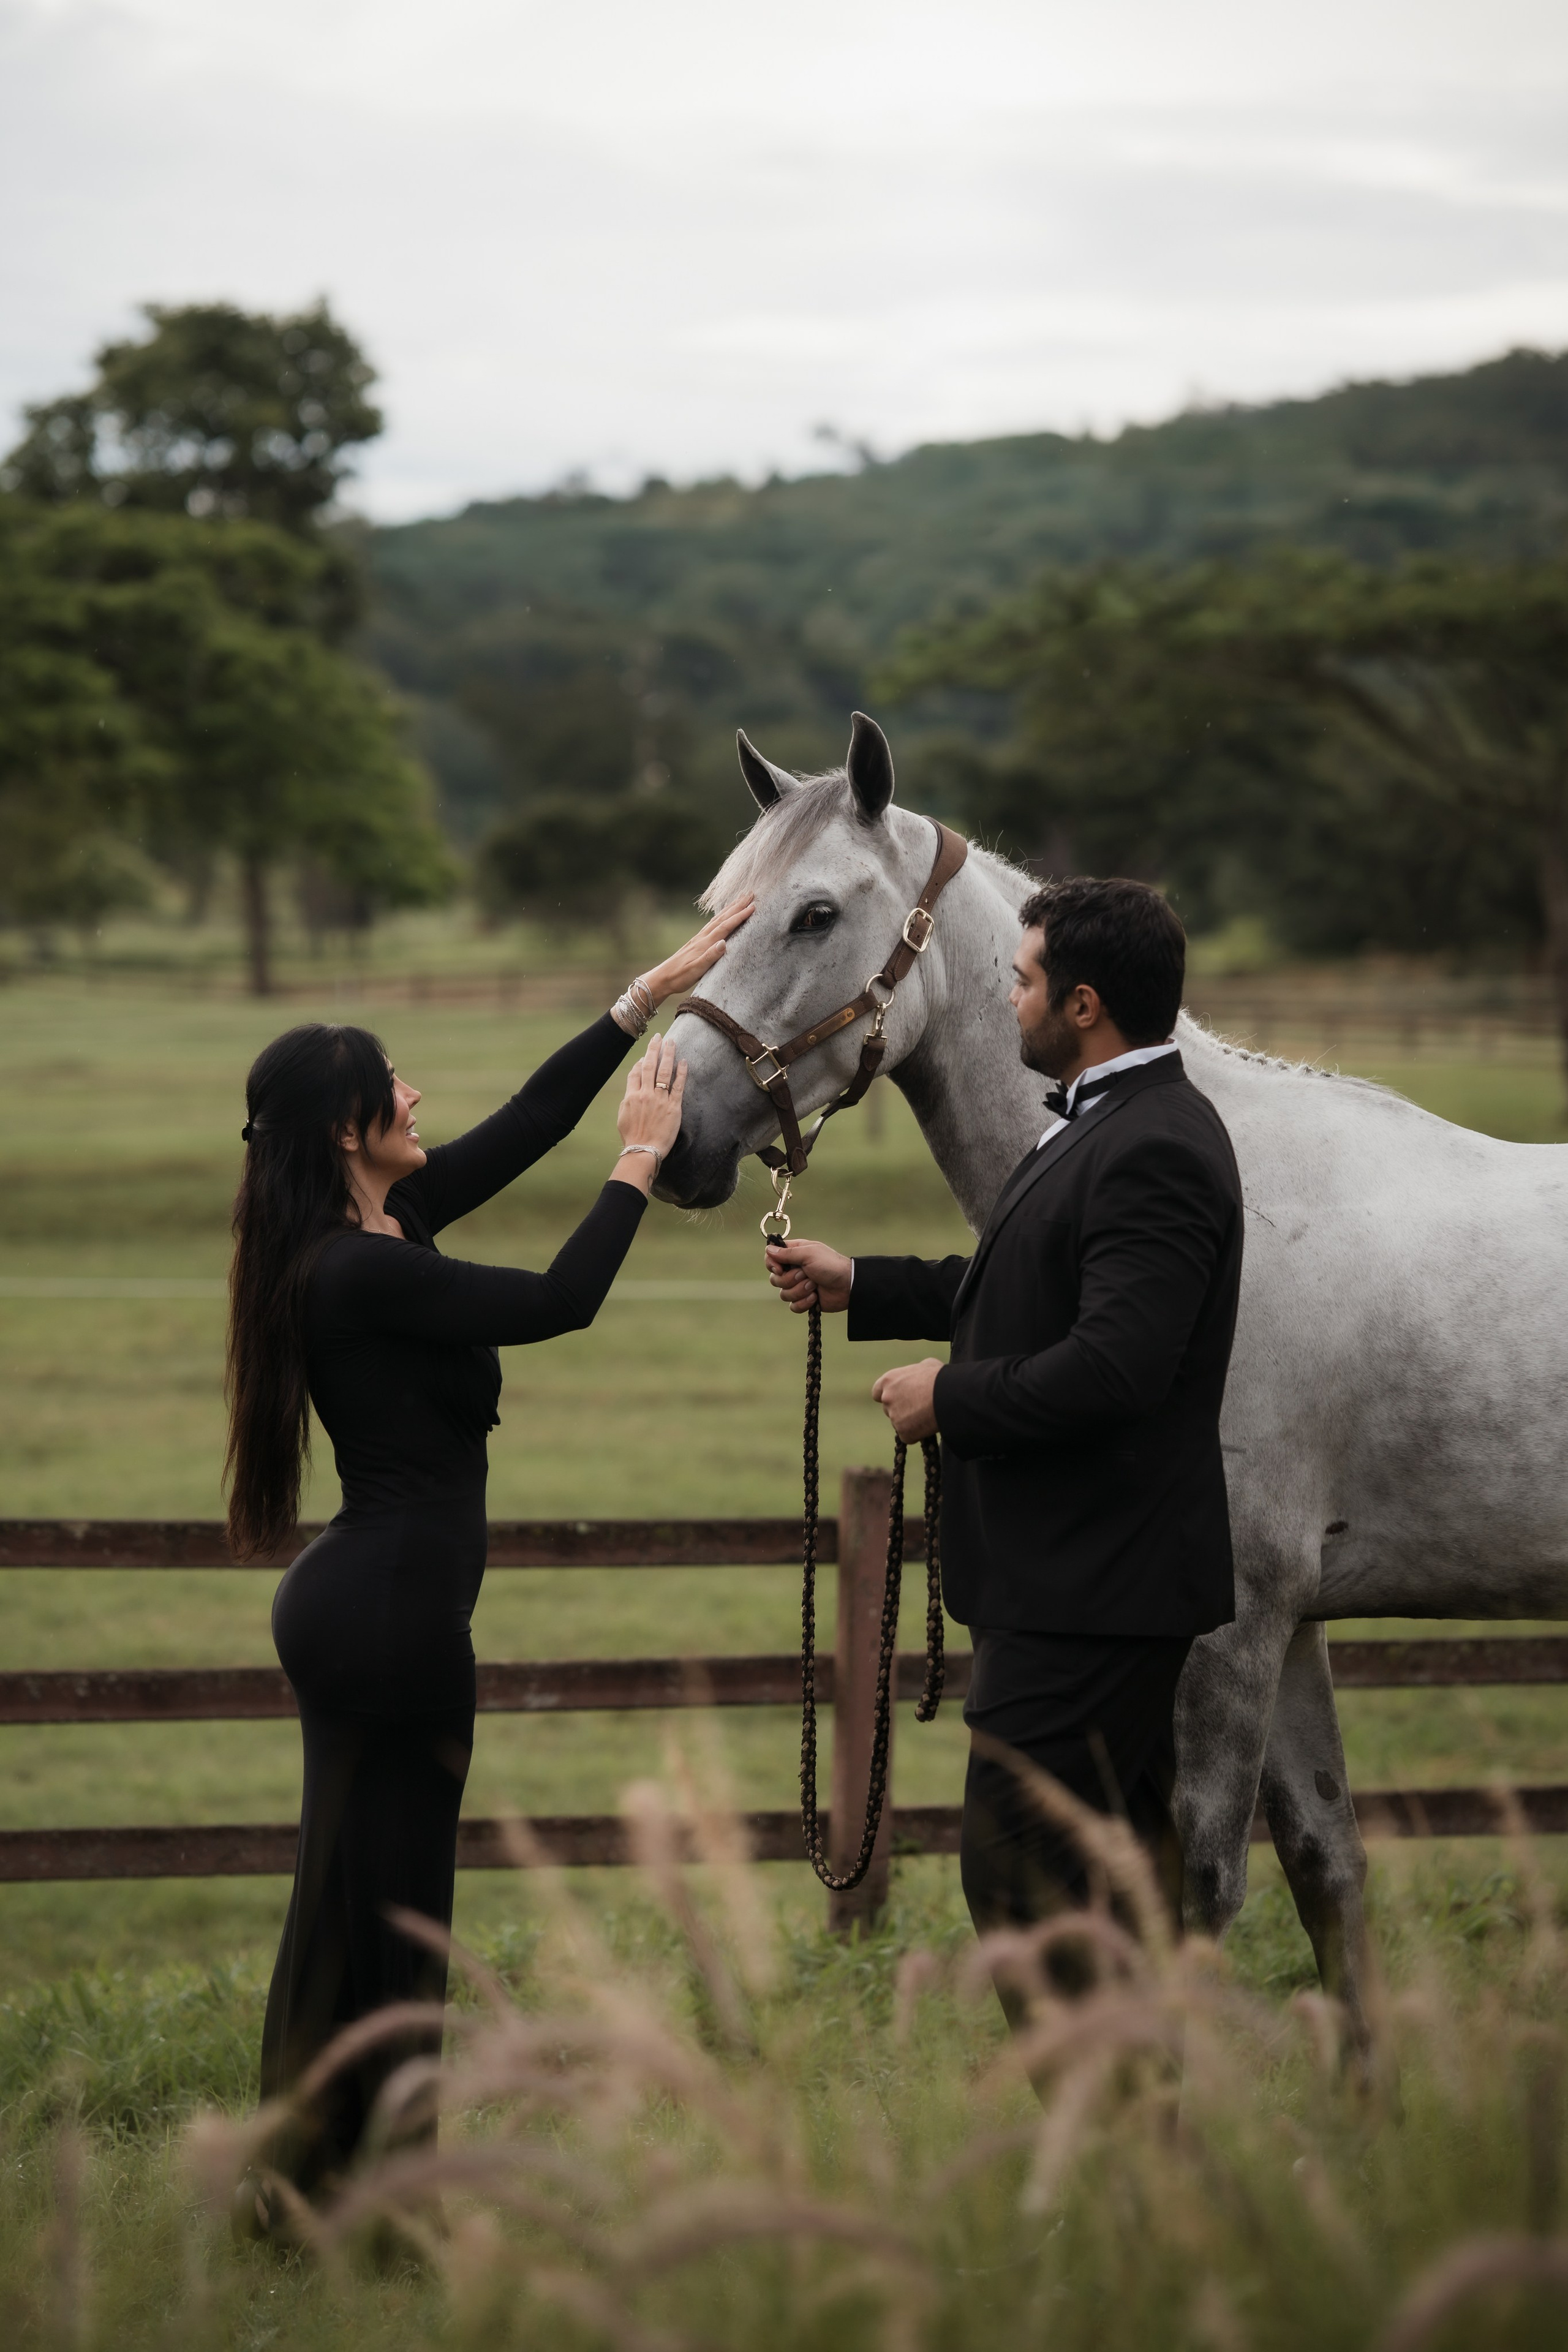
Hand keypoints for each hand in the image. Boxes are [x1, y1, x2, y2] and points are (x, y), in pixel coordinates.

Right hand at [612, 1034, 687, 1191]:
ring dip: (668, 1054)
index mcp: (631, 1096)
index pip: (635, 1073)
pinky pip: (678, 1086)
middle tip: (659, 1037)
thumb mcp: (623, 1116)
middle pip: (649, 1066)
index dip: (641, 1062)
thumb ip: (628, 1100)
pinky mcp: (673, 1107)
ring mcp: (660, 1099)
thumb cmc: (632, 1137)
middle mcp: (645, 1094)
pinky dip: (681, 1072)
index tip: (645, 1055)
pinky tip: (683, 1061)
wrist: (644, 1150)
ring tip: (671, 1041)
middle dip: (654, 1049)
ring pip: (664, 1071)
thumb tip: (632, 1088)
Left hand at [644, 897, 755, 1003]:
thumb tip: (723, 943)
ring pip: (718, 919)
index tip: (752, 907)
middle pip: (723, 918)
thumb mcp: (696, 970)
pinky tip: (723, 914)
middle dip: (737, 906)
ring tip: (740, 899)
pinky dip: (721, 916)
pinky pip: (712, 924)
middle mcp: (702, 937)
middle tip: (750, 894)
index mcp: (704, 944)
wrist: (663, 977)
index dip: (739, 916)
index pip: (725, 927)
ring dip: (730, 908)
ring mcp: (699, 938)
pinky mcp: (697, 941)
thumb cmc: (680, 976)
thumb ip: (710, 957)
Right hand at [766, 1238, 851, 1314]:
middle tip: (806, 1274)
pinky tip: (815, 1297)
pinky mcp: (804, 1300)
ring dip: (800, 1291)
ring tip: (814, 1286)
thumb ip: (787, 1253)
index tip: (780, 1268)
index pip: (771, 1258)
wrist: (848, 1286)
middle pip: (775, 1279)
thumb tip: (768, 1249)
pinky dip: (804, 1302)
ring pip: (784, 1294)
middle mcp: (794, 1270)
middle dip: (790, 1279)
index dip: (772, 1265)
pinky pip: (793, 1306)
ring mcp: (798, 1286)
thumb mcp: (808, 1254)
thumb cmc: (830, 1265)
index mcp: (794, 1255)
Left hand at [871, 1359, 942, 1441]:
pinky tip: (929, 1425)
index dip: (886, 1396)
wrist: (949, 1395)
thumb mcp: (925, 1366)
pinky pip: (908, 1436)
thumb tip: (918, 1377)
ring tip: (928, 1415)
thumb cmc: (939, 1377)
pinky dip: (917, 1433)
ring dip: (910, 1422)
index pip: (877, 1392)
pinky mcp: (903, 1432)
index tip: (896, 1399)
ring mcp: (894, 1416)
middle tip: (918, 1409)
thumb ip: (914, 1373)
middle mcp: (887, 1398)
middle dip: (900, 1410)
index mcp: (889, 1380)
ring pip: (899, 1423)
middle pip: (888, 1409)